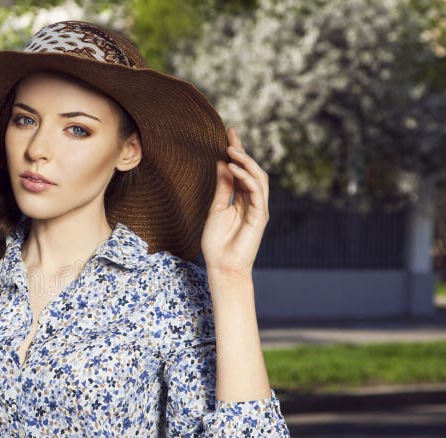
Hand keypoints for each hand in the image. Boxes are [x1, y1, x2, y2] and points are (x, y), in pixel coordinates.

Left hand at [200, 126, 269, 278]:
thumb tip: (221, 164)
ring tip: (230, 150)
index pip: (240, 171)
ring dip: (245, 161)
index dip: (236, 152)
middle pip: (251, 170)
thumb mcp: (216, 209)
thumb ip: (222, 187)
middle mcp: (252, 201)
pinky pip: (256, 191)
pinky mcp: (260, 215)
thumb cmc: (217, 242)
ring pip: (258, 177)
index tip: (228, 134)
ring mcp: (258, 208)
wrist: (222, 266)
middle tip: (231, 134)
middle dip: (242, 151)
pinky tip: (232, 168)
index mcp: (241, 199)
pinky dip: (245, 177)